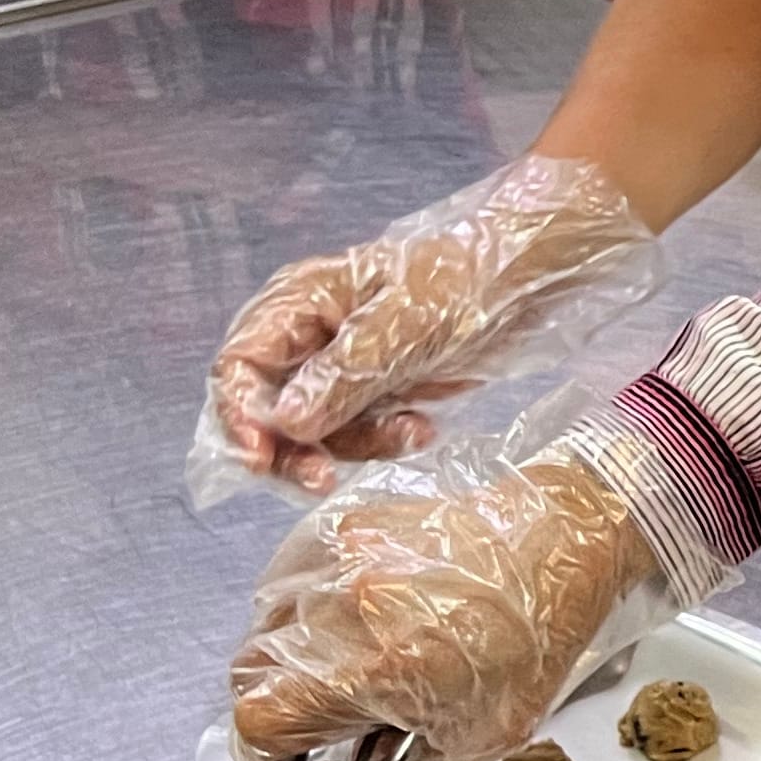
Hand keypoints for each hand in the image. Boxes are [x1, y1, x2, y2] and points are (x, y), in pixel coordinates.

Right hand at [196, 152, 661, 501]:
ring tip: (410, 432)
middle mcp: (305, 337)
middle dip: (290, 448)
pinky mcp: (371, 392)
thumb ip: (341, 376)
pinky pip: (357, 434)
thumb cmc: (460, 282)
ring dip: (353, 446)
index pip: (239, 365)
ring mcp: (337, 368)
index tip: (261, 456)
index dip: (239, 414)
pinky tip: (422, 427)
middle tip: (322, 479)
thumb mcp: (401, 326)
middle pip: (265, 408)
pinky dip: (384, 440)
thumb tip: (285, 422)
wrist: (521, 281)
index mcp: (296, 303)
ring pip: (312, 432)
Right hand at [228, 444, 657, 760]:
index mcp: (364, 671)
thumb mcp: (479, 736)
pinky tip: (354, 615)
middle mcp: (333, 611)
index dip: (265, 758)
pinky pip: (293, 575)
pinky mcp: (340, 524)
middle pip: (249, 673)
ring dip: (290, 652)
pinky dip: (309, 604)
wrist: (556, 542)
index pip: (258, 725)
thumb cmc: (534, 635)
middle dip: (276, 704)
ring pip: (264, 621)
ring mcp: (331, 560)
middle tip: (318, 717)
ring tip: (346, 661)